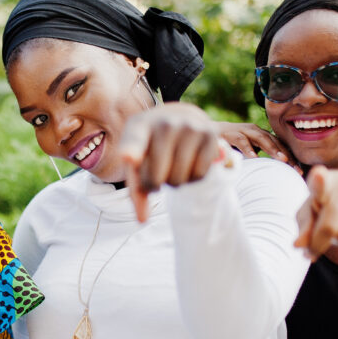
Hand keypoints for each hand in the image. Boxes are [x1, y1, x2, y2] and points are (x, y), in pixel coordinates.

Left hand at [119, 103, 220, 221]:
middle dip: (154, 185)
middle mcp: (164, 123)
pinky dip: (193, 178)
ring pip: (179, 180)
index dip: (130, 151)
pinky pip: (199, 175)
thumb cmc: (153, 146)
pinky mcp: (211, 134)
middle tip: (156, 172)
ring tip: (173, 166)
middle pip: (155, 179)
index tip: (127, 158)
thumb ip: (136, 189)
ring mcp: (189, 127)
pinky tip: (189, 164)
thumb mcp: (139, 160)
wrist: (181, 118)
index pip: (133, 141)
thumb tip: (142, 220)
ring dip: (174, 182)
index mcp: (139, 126)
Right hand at [214, 121, 298, 169]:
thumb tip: (274, 178)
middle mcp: (255, 131)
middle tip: (296, 167)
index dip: (290, 157)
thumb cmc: (232, 145)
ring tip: (282, 160)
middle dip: (286, 154)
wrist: (209, 132)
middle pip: (274, 142)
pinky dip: (248, 148)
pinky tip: (254, 157)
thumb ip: (260, 160)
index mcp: (261, 136)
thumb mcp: (249, 152)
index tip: (299, 171)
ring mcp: (243, 131)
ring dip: (272, 149)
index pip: (279, 145)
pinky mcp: (230, 133)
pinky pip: (241, 140)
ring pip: (262, 138)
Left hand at [295, 165, 337, 258]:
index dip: (318, 180)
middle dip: (318, 245)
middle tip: (312, 251)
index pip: (319, 182)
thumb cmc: (328, 206)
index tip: (318, 175)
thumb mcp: (311, 214)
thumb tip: (298, 246)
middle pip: (329, 228)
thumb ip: (304, 228)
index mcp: (322, 181)